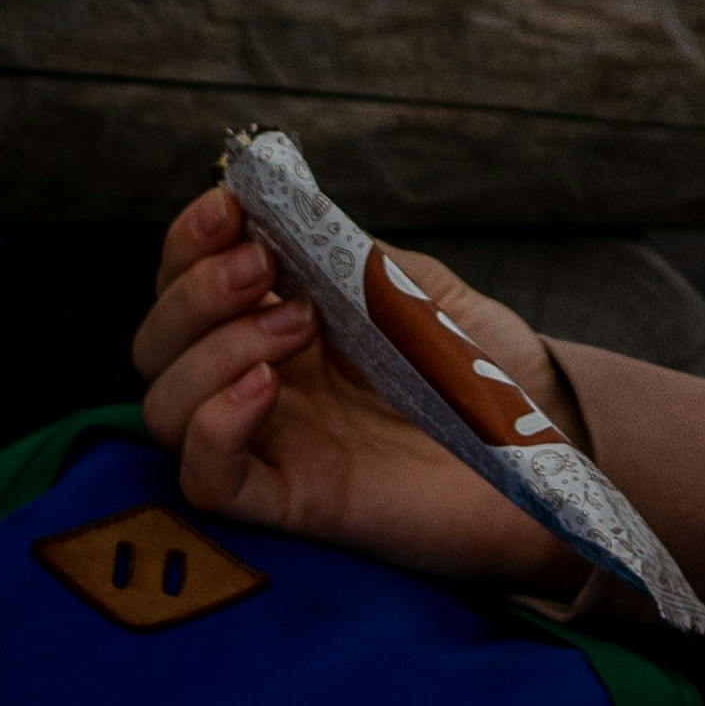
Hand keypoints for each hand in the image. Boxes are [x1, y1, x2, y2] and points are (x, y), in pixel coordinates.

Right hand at [135, 185, 569, 589]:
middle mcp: (258, 380)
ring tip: (297, 325)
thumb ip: (344, 256)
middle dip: (194, 292)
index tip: (230, 205)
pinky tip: (263, 387)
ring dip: (211, 351)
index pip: (187, 279)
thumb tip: (277, 205)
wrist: (546, 442)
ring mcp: (270, 441)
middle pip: (158, 342)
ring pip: (165, 407)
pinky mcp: (291, 501)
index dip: (191, 239)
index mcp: (277, 318)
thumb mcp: (413, 287)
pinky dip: (213, 429)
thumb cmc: (482, 364)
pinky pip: (206, 479)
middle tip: (262, 268)